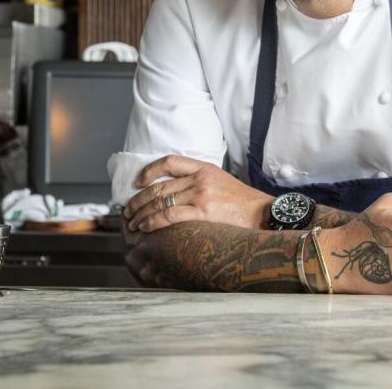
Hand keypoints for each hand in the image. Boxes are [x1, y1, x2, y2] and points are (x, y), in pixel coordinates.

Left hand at [123, 155, 272, 232]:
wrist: (264, 214)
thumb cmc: (244, 204)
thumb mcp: (222, 183)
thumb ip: (200, 183)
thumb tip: (177, 194)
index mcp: (205, 168)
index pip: (170, 161)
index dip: (149, 171)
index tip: (138, 182)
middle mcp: (200, 179)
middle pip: (159, 187)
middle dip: (138, 200)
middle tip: (127, 211)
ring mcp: (201, 195)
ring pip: (159, 202)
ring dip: (141, 214)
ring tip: (133, 224)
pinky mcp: (203, 212)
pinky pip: (168, 216)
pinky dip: (152, 222)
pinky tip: (146, 228)